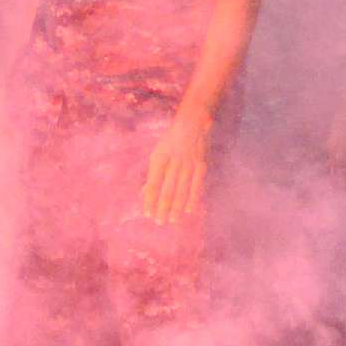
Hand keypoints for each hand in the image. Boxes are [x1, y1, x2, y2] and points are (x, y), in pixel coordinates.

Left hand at [140, 103, 213, 226]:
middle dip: (162, 207)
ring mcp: (188, 163)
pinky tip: (189, 210)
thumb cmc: (171, 141)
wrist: (192, 122)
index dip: (150, 199)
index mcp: (159, 157)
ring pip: (181, 189)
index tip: (147, 214)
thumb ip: (153, 174)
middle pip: (167, 189)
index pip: (153, 183)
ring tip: (172, 220)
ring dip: (176, 206)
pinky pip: (196, 184)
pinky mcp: (201, 165)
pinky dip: (192, 198)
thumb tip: (144, 193)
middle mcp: (173, 161)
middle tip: (159, 222)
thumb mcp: (157, 154)